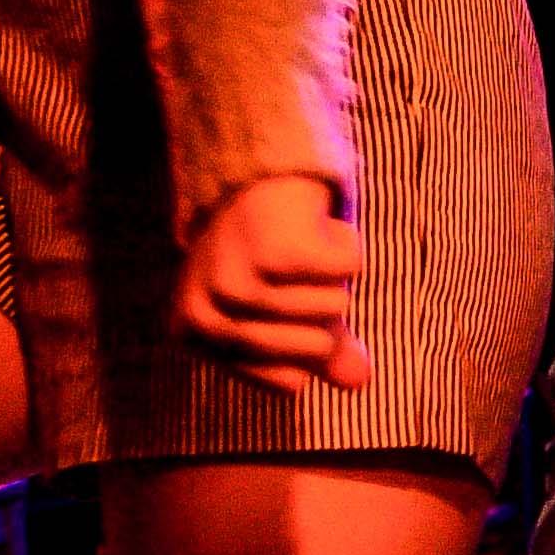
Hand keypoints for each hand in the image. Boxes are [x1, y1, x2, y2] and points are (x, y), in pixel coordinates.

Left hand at [175, 172, 371, 391]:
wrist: (249, 172)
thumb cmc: (265, 253)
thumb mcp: (285, 311)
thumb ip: (322, 352)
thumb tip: (360, 381)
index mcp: (194, 338)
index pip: (290, 382)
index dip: (307, 341)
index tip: (281, 302)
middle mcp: (204, 318)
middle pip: (316, 347)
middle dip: (325, 307)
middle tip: (294, 271)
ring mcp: (234, 285)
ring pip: (335, 306)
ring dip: (334, 272)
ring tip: (300, 245)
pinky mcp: (272, 251)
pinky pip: (349, 269)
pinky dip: (347, 244)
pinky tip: (316, 227)